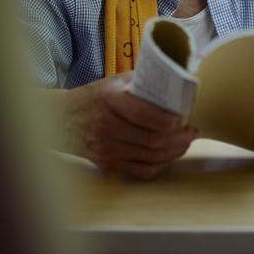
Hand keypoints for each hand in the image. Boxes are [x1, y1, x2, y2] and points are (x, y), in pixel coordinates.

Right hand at [63, 72, 197, 178]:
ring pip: (151, 157)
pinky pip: (142, 170)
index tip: (184, 118)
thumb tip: (172, 82)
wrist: (61, 120)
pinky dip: (161, 165)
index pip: (145, 114)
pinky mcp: (108, 163)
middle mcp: (107, 126)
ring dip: (174, 151)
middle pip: (152, 139)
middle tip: (191, 131)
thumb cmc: (92, 98)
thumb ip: (139, 82)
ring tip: (185, 142)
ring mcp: (107, 148)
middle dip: (179, 137)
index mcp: (109, 100)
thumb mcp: (112, 82)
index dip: (170, 120)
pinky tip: (169, 156)